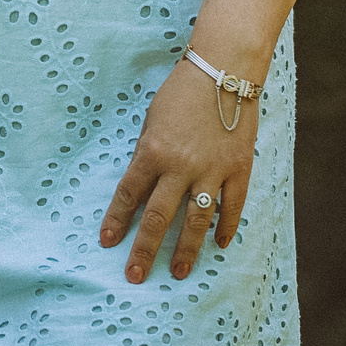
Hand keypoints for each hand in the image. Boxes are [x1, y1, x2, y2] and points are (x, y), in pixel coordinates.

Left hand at [98, 56, 258, 283]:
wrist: (224, 69)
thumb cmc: (182, 91)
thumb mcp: (152, 120)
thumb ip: (148, 154)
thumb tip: (143, 188)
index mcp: (153, 151)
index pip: (129, 195)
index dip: (117, 221)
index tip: (107, 243)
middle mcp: (181, 165)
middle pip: (159, 217)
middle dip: (145, 249)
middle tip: (135, 276)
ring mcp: (212, 170)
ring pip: (197, 220)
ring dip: (186, 249)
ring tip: (178, 272)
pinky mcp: (238, 169)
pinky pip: (232, 206)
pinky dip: (226, 226)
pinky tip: (219, 244)